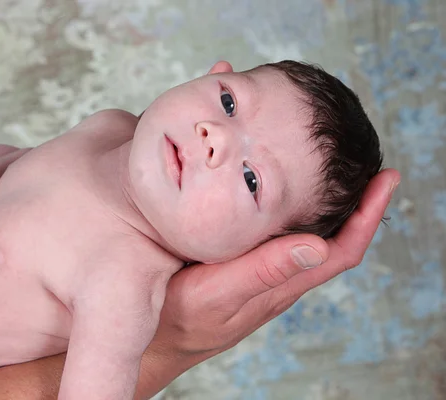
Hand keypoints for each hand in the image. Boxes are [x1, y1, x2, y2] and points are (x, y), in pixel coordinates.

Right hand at [139, 168, 399, 398]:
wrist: (155, 340)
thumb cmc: (180, 319)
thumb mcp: (216, 294)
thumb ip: (261, 272)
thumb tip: (319, 246)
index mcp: (280, 283)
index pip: (342, 251)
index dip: (368, 216)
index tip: (386, 179)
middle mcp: (280, 279)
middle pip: (335, 242)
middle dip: (358, 205)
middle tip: (368, 165)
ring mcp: (264, 275)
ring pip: (311, 241)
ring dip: (333, 210)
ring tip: (338, 173)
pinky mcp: (246, 270)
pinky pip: (283, 241)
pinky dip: (298, 215)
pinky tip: (286, 196)